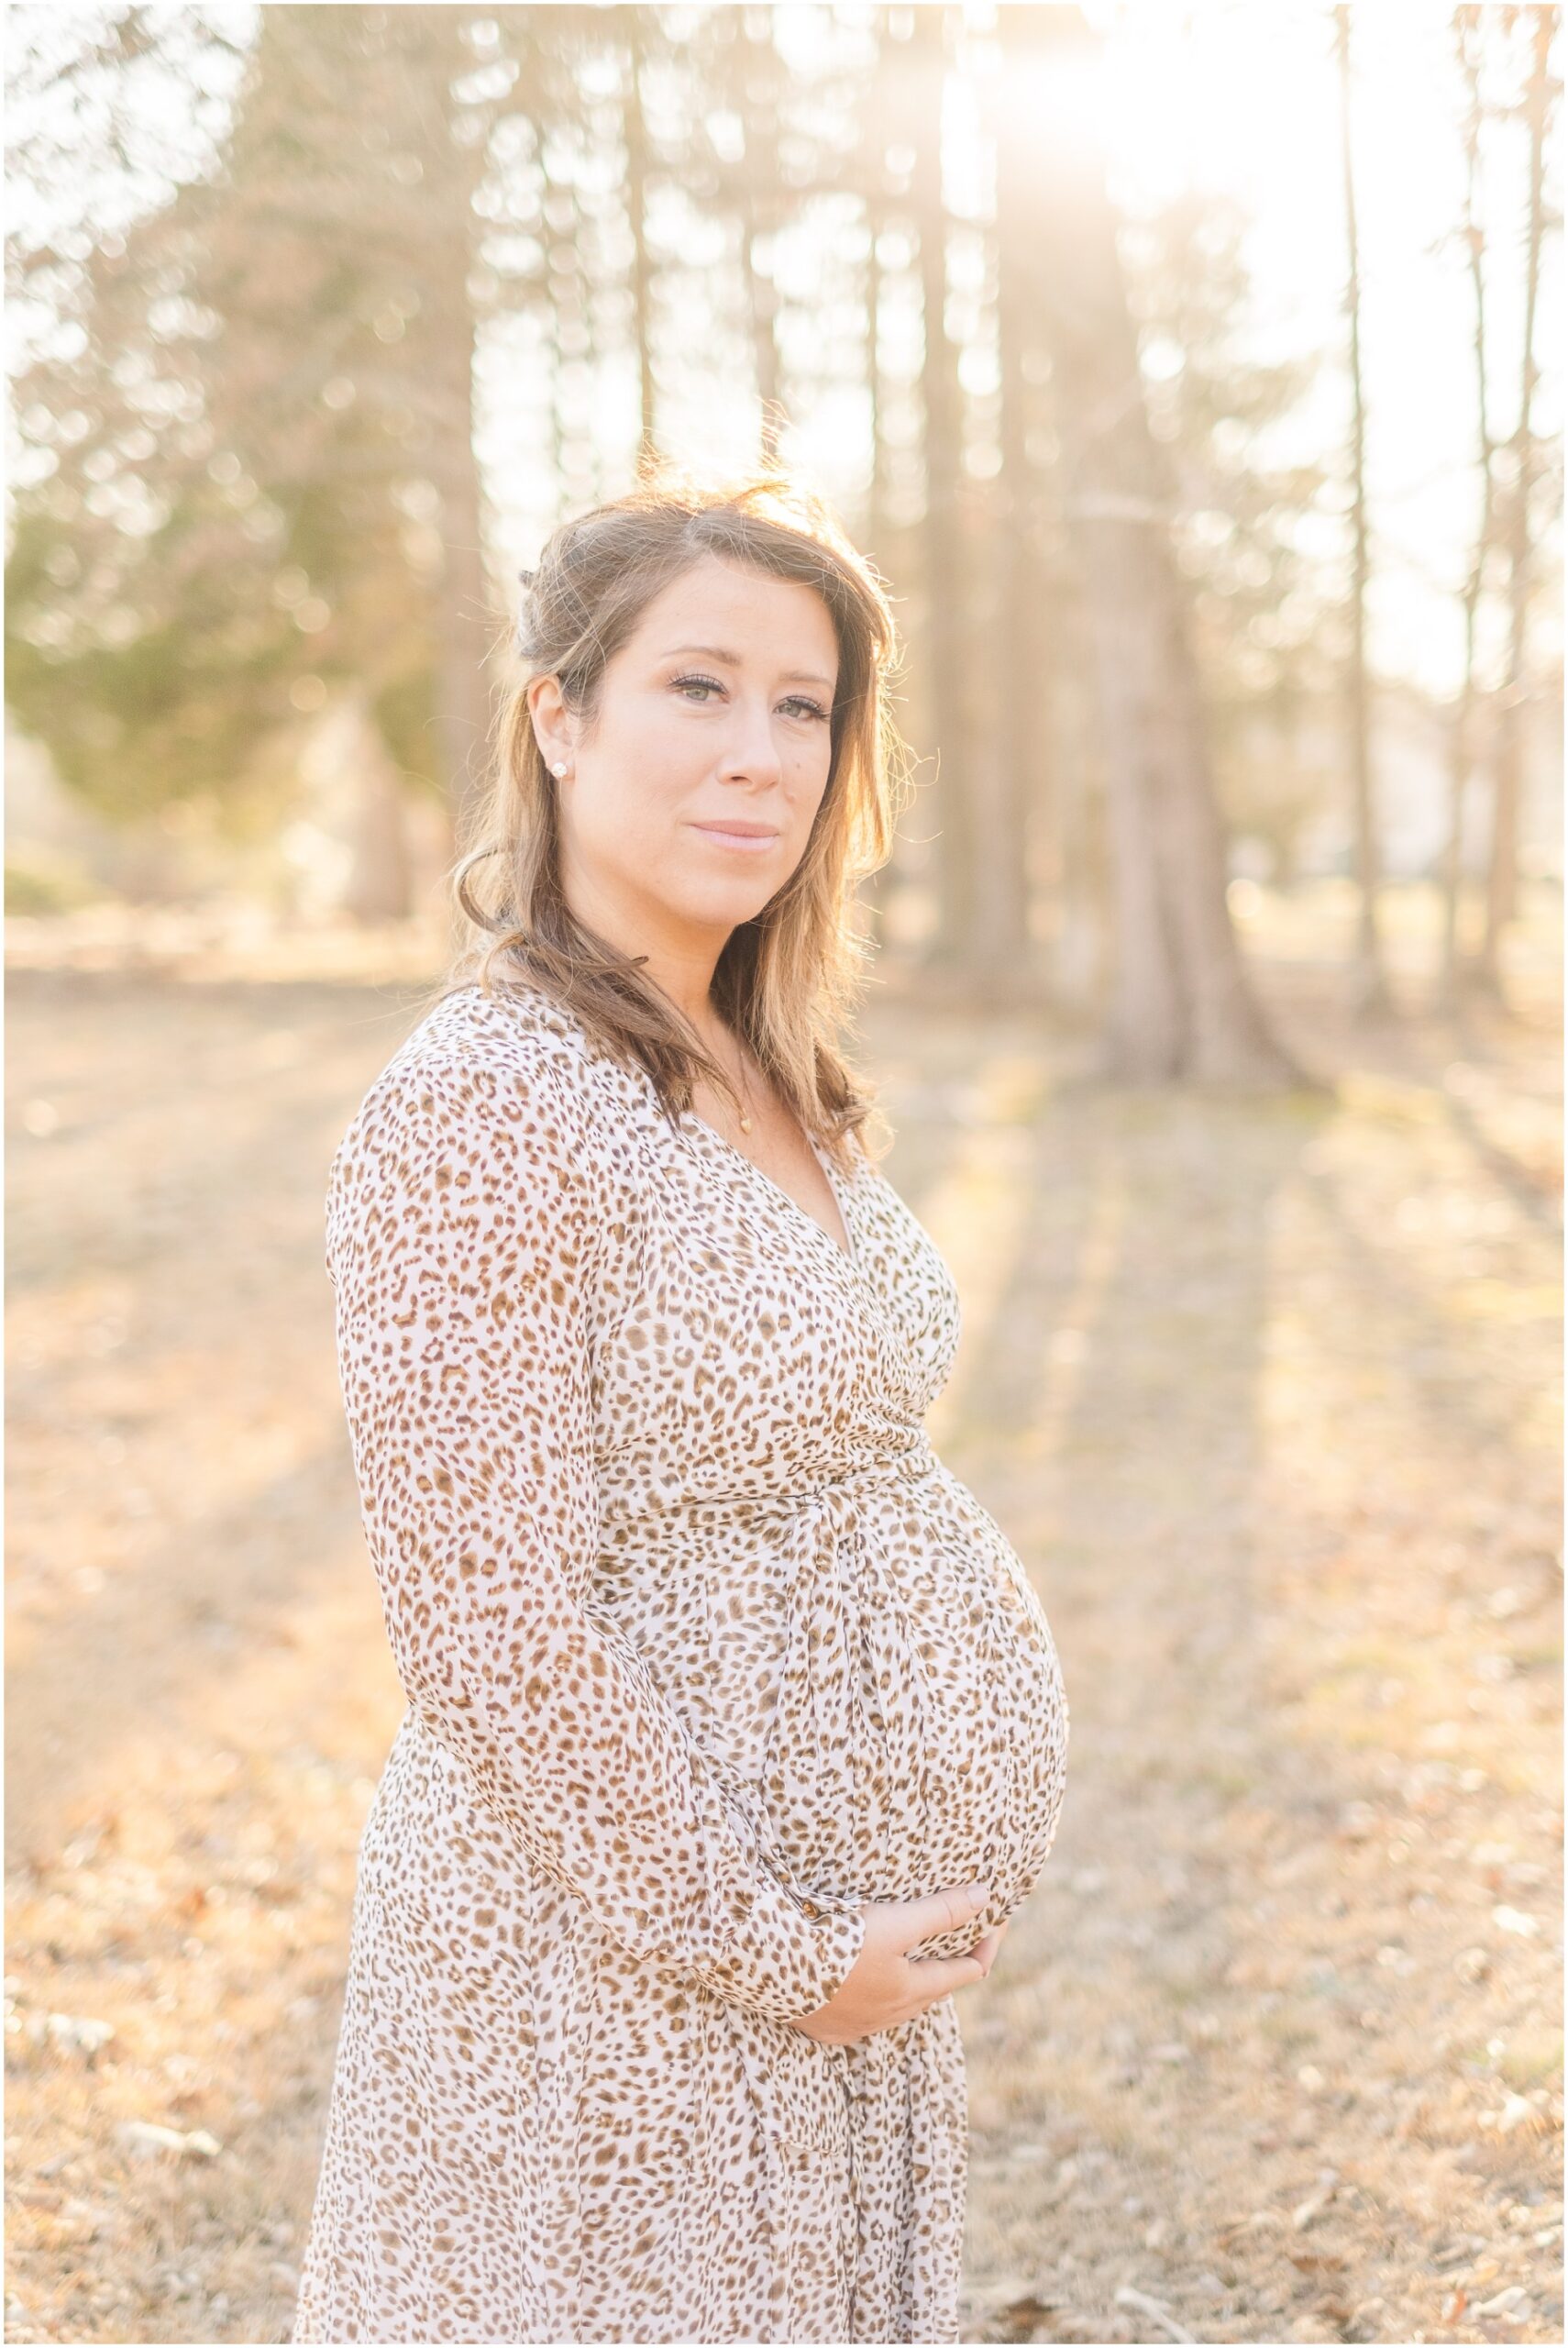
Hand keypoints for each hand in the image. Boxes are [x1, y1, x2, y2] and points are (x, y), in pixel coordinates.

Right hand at [790, 1880, 1009, 2045]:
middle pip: (932, 1991)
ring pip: (899, 2005)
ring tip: (914, 1956)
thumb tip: (985, 1898)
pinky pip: (864, 2015)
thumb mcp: (894, 1922)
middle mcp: (888, 2016)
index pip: (966, 1973)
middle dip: (950, 1964)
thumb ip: (940, 1912)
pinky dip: (876, 1996)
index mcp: (910, 1992)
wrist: (769, 1967)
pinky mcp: (827, 2028)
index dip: (987, 1946)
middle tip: (959, 1936)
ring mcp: (855, 2026)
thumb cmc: (837, 1942)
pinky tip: (864, 1981)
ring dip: (912, 1982)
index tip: (997, 1922)